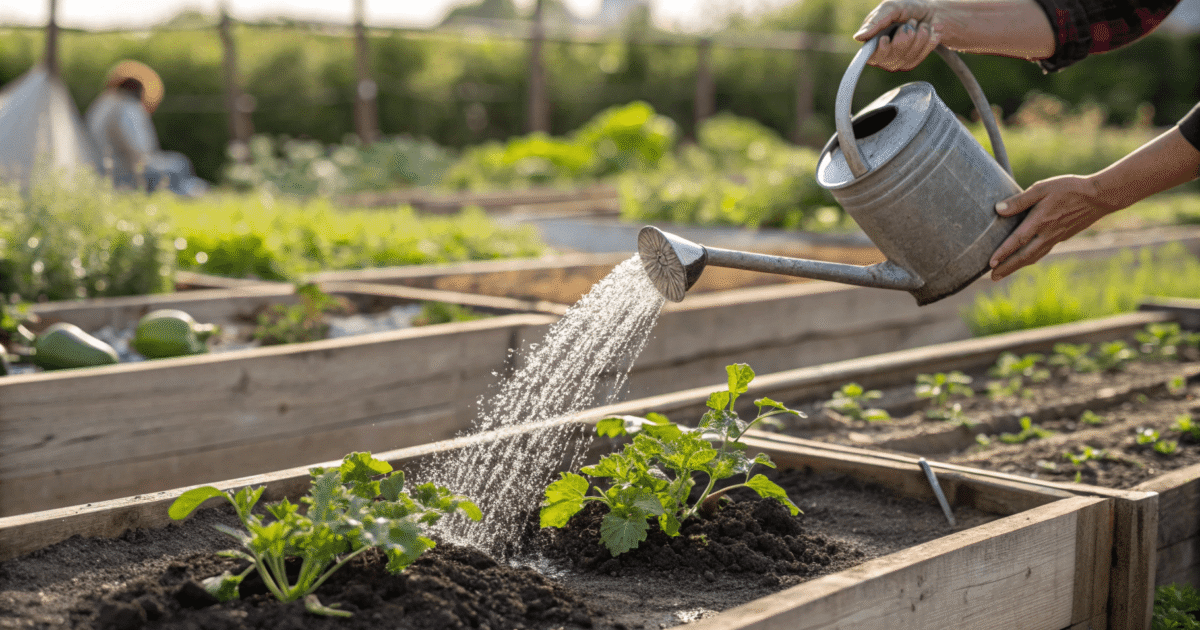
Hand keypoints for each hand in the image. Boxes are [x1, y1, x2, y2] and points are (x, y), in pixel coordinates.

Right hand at [854, 0, 943, 70]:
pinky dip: (926, 42)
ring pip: (905, 58)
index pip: (870, 56)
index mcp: (872, 40)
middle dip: (903, 39)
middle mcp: (882, 53)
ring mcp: (897, 60)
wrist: (933, 11)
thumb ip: (875, 21)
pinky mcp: (912, 62)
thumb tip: (857, 37)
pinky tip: (926, 32)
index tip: (885, 39)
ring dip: (918, 37)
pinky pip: (919, 57)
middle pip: (889, 59)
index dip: (879, 51)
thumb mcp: (891, 8)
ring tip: (919, 25)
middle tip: (910, 23)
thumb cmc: (908, 7)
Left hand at [988, 175, 1113, 280]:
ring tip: (1003, 273)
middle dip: (1007, 267)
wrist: (1099, 197)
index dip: (1003, 252)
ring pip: (1033, 257)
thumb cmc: (1069, 188)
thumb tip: (998, 209)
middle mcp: (1046, 234)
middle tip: (992, 277)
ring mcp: (1055, 238)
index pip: (1017, 240)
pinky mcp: (1062, 237)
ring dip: (1016, 266)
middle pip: (1023, 256)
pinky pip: (1042, 252)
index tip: (990, 263)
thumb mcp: (1042, 188)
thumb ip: (1020, 200)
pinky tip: (1024, 260)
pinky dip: (1030, 259)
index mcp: (1039, 221)